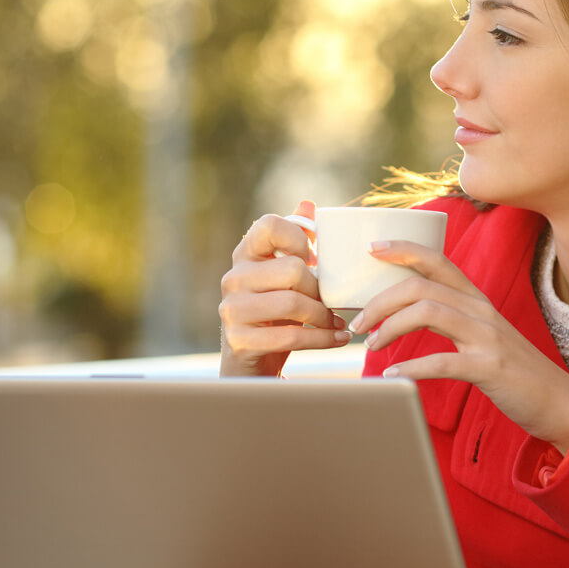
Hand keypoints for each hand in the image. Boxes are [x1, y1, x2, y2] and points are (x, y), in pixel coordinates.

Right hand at [219, 201, 350, 376]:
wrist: (251, 363)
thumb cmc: (275, 314)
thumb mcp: (283, 278)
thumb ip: (294, 243)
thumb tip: (308, 204)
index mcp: (245, 254)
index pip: (269, 225)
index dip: (299, 238)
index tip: (313, 259)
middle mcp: (233, 278)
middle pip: (291, 269)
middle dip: (320, 289)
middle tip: (332, 302)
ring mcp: (232, 309)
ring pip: (292, 304)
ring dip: (323, 316)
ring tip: (336, 323)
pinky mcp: (239, 339)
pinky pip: (290, 337)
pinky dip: (321, 340)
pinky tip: (337, 339)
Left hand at [348, 240, 568, 450]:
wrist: (558, 402)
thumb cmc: (513, 370)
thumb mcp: (483, 334)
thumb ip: (452, 318)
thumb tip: (406, 314)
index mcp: (477, 300)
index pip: (437, 260)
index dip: (403, 249)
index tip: (372, 248)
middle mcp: (481, 310)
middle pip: (421, 286)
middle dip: (379, 302)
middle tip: (356, 325)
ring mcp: (487, 337)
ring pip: (427, 313)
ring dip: (389, 328)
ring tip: (370, 347)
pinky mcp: (490, 367)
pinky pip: (442, 361)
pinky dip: (411, 368)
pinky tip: (392, 376)